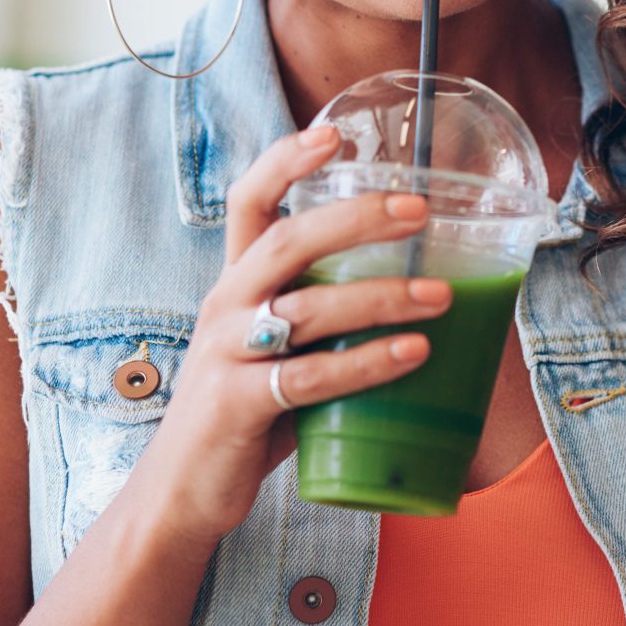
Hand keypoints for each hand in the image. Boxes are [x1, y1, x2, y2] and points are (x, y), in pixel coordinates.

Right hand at [127, 124, 447, 549]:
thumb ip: (327, 316)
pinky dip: (366, 364)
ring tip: (441, 295)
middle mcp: (225, 306)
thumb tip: (433, 294)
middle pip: (287, 242)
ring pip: (308, 309)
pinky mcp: (236, 405)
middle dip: (355, 219)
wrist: (183, 491)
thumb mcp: (277, 348)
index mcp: (236, 283)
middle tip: (418, 210)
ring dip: (381, 298)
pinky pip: (308, 377)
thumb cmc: (248, 411)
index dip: (285, 162)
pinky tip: (413, 354)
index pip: (247, 202)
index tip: (334, 134)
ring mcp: (225, 354)